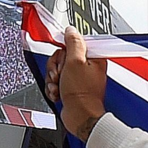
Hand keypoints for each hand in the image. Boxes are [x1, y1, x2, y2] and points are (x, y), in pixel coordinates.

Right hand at [45, 26, 107, 140]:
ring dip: (53, 78)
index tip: (62, 57)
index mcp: (93, 59)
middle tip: (60, 74)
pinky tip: (58, 92)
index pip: (73, 44)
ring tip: (60, 85)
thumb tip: (71, 30)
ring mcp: (79, 78)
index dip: (64, 50)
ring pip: (57, 69)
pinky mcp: (72, 88)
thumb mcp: (75, 62)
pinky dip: (54, 87)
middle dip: (56, 66)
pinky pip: (56, 82)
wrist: (79, 116)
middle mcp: (88, 68)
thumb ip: (73, 44)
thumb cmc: (81, 94)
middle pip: (62, 57)